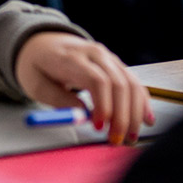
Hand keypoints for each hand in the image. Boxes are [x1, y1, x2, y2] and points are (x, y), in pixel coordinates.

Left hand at [14, 32, 153, 145]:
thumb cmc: (37, 66)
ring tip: (130, 136)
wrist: (42, 42)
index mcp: (72, 57)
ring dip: (135, 112)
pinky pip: (134, 82)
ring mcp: (108, 57)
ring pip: (131, 83)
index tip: (98, 127)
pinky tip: (146, 119)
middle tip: (116, 139)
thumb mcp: (36, 84)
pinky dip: (142, 101)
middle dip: (122, 115)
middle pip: (118, 83)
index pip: (97, 80)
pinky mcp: (115, 64)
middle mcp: (94, 53)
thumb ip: (59, 99)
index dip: (103, 105)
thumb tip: (84, 115)